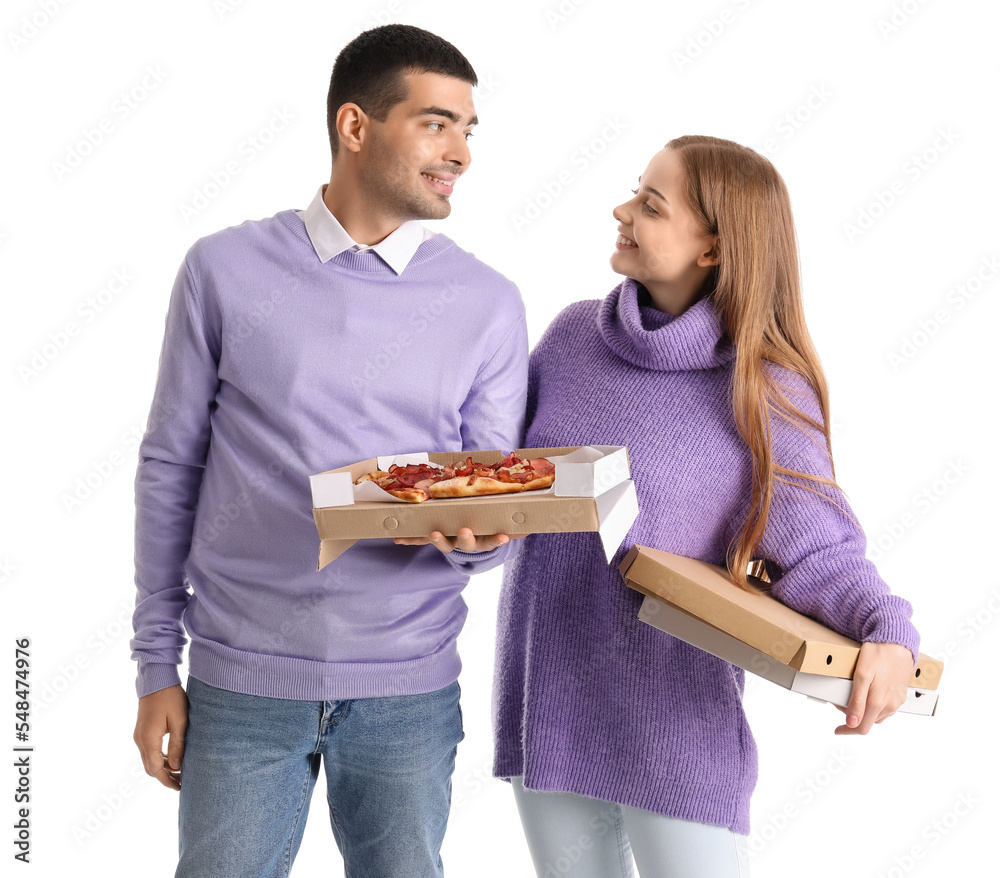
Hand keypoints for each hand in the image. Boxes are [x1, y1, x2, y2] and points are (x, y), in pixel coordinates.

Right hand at [134, 684, 187, 789]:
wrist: (156, 679)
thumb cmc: (170, 697)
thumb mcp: (179, 721)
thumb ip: (177, 744)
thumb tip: (177, 766)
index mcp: (148, 740)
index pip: (156, 769)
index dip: (167, 780)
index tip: (180, 787)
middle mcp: (140, 740)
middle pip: (150, 767)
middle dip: (165, 777)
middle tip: (181, 782)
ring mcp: (139, 735)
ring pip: (149, 759)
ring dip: (163, 767)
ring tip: (180, 772)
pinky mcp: (143, 730)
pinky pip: (149, 750)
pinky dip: (160, 757)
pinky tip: (173, 757)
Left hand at [393, 527, 526, 553]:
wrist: (473, 532)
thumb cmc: (490, 520)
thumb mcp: (501, 517)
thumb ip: (514, 517)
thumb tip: (534, 508)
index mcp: (484, 537)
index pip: (493, 540)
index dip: (497, 539)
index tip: (505, 536)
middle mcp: (467, 542)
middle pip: (467, 544)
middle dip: (466, 539)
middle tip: (465, 531)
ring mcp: (450, 540)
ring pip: (445, 543)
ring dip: (438, 540)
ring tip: (434, 533)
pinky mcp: (434, 536)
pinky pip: (421, 538)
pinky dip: (410, 538)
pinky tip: (398, 538)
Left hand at [834, 642, 913, 735]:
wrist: (897, 642)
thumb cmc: (877, 655)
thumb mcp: (861, 676)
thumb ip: (857, 702)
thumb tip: (852, 723)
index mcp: (879, 702)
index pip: (862, 727)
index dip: (848, 730)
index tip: (838, 729)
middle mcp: (890, 705)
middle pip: (870, 721)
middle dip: (854, 716)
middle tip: (841, 703)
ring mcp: (897, 700)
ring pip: (878, 715)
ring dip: (866, 711)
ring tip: (854, 696)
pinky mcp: (901, 694)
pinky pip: (887, 706)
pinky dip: (876, 705)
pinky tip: (870, 693)